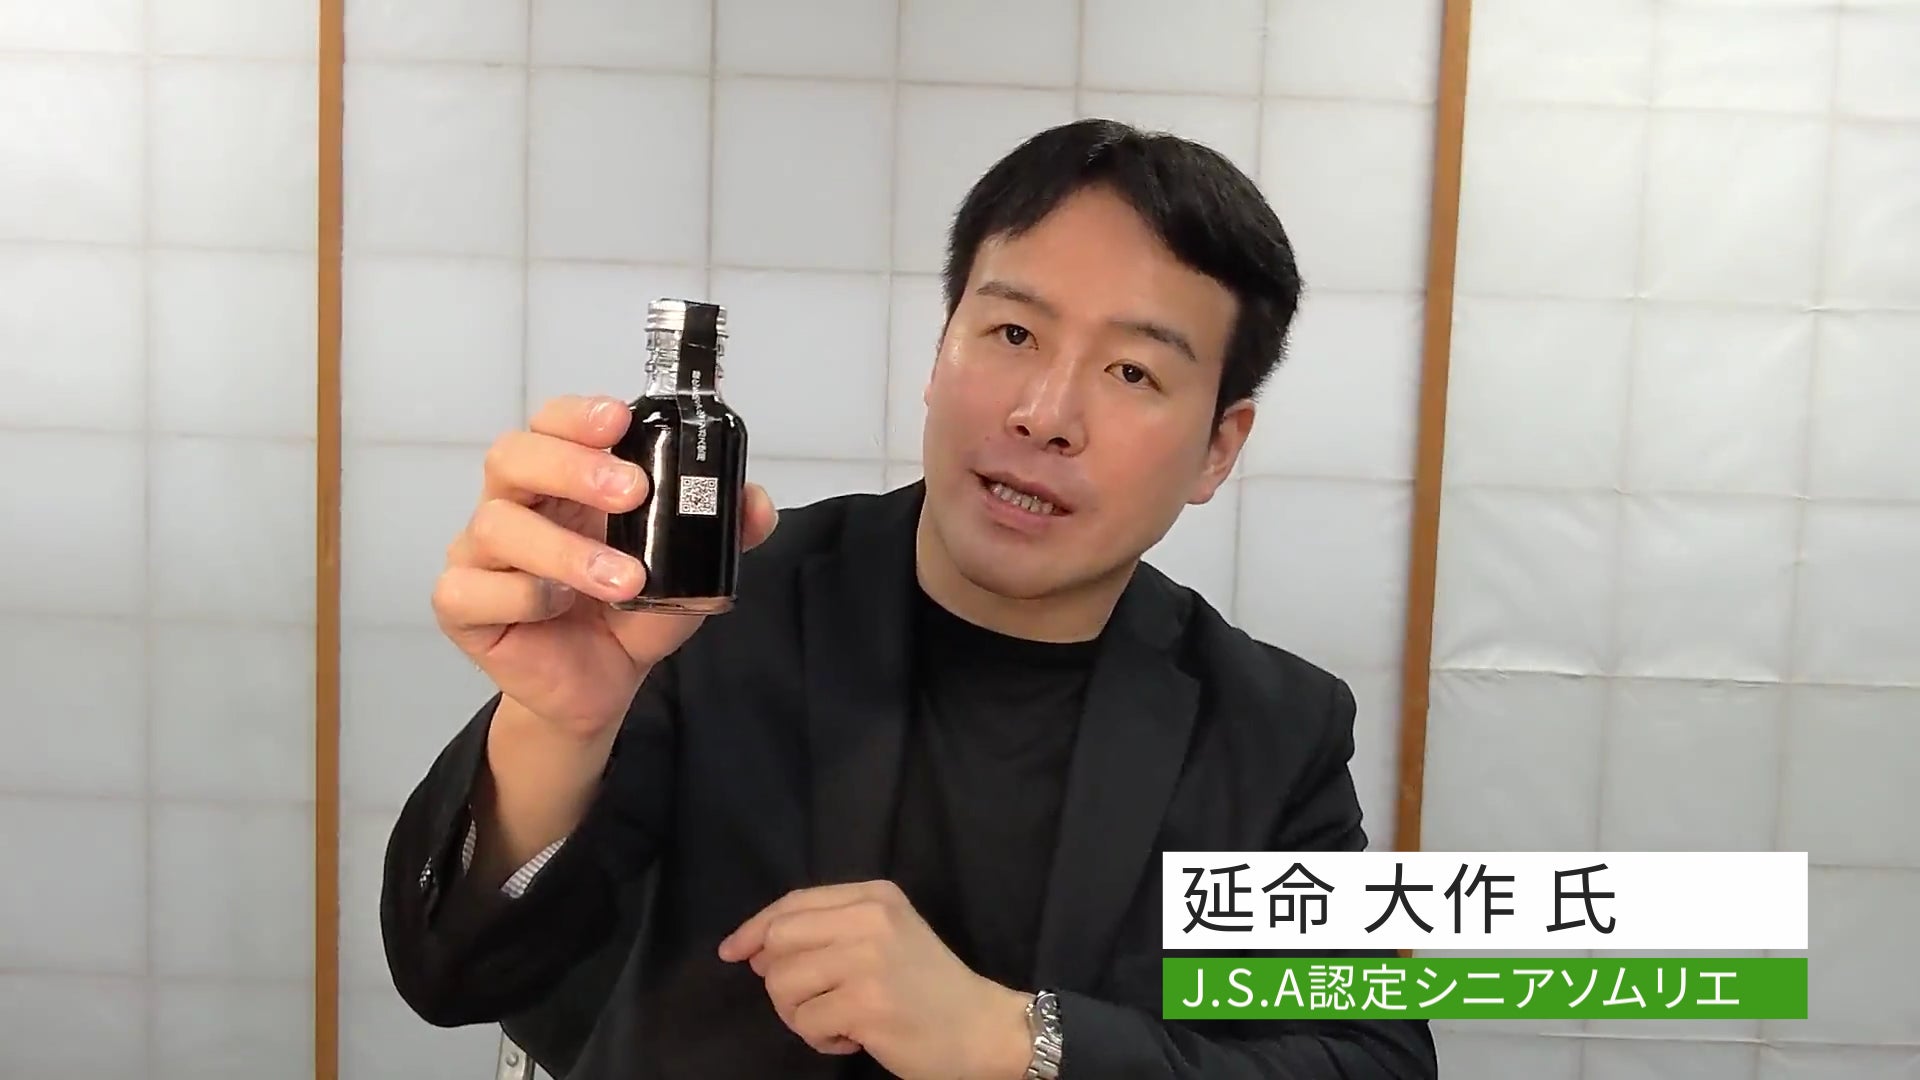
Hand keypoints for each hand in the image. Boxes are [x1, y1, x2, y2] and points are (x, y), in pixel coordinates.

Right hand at [432, 394, 778, 737]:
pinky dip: (521, 595)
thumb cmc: (629, 612)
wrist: (601, 686)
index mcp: (560, 481)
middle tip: (632, 491)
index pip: (552, 424)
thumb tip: (755, 503)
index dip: (578, 415)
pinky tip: (559, 607)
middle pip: (512, 456)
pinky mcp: (462, 606)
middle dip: (573, 466)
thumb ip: (723, 532)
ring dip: (566, 550)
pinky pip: (470, 589)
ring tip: (625, 581)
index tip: (620, 419)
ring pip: (496, 525)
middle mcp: (514, 504)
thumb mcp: (689, 569)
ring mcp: (481, 554)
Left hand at [718, 881, 1034, 1079]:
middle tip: (808, 1001)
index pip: (794, 902)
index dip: (755, 928)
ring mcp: (868, 960)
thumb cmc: (931, 987)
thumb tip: (755, 949)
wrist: (984, 1029)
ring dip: (799, 1015)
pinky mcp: (866, 1003)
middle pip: (778, 939)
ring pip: (783, 984)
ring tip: (838, 1021)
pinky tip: (853, 1039)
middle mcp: (870, 918)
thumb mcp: (887, 935)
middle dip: (778, 978)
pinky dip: (820, 1039)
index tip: (734, 951)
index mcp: (875, 896)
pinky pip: (805, 1022)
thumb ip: (830, 929)